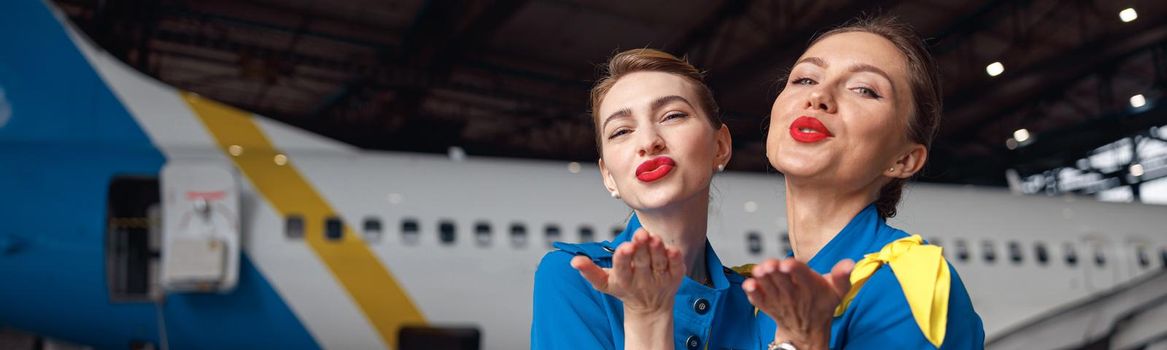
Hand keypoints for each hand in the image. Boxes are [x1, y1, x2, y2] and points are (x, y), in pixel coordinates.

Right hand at [571, 228, 685, 314]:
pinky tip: (673, 248)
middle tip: (640, 234)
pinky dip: (676, 259)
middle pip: (641, 262)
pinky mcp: (675, 278)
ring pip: (659, 263)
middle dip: (641, 248)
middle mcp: (642, 281)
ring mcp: (660, 280)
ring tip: (654, 238)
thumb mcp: (604, 283)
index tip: (625, 247)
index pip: (622, 268)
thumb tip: (574, 261)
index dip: (623, 258)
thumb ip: (589, 271)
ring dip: (657, 250)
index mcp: (624, 280)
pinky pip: (677, 268)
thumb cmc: (625, 289)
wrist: (649, 308)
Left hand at [743, 258, 853, 349]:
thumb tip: (850, 263)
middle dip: (775, 271)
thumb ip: (842, 276)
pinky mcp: (767, 306)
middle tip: (770, 264)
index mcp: (810, 287)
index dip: (795, 269)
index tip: (788, 263)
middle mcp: (793, 294)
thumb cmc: (821, 304)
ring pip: (769, 288)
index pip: (802, 276)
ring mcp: (779, 301)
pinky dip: (753, 294)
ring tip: (759, 271)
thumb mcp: (837, 291)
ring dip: (763, 280)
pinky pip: (758, 300)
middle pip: (782, 280)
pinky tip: (748, 284)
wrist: (808, 330)